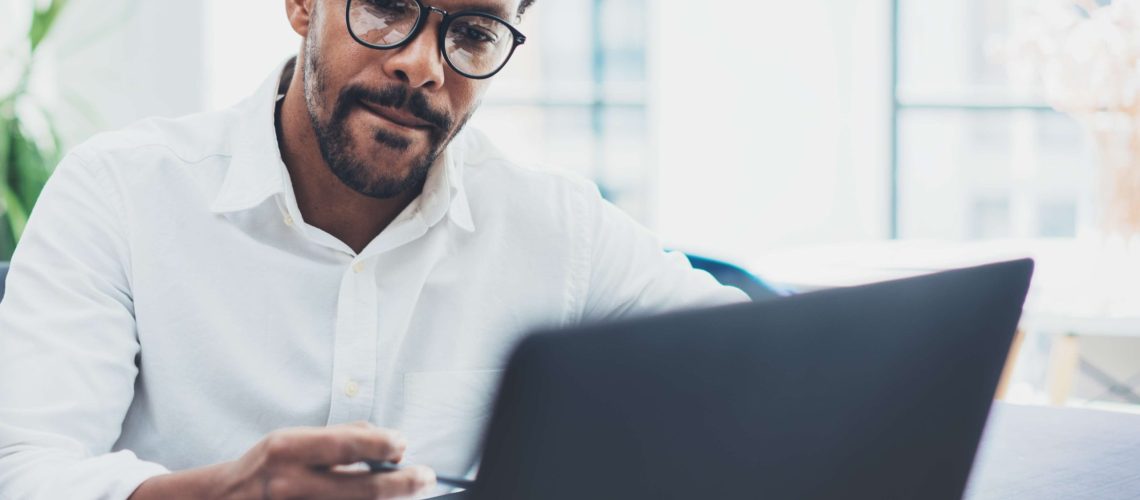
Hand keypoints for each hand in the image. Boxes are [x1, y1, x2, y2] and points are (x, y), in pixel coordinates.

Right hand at [130, 421, 435, 499]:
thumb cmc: (260, 470)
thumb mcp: (289, 442)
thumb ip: (334, 439)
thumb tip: (384, 439)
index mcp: (286, 450)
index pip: (347, 444)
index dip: (383, 445)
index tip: (404, 445)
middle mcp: (287, 484)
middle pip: (361, 489)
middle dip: (402, 484)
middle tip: (425, 478)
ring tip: (408, 493)